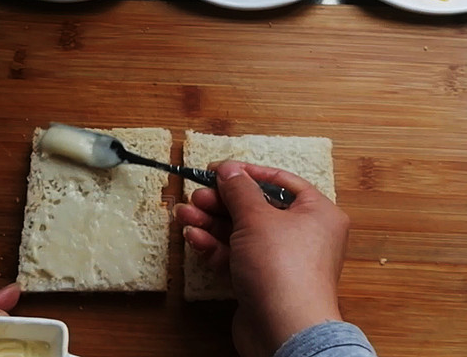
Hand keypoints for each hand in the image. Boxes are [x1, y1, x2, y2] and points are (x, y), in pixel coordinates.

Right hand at [174, 161, 349, 355]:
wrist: (283, 331)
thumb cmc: (283, 269)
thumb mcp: (257, 218)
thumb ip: (239, 190)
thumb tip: (229, 170)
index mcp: (317, 212)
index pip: (280, 181)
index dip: (247, 173)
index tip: (219, 169)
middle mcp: (303, 235)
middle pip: (255, 208)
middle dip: (221, 202)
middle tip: (197, 195)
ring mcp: (281, 260)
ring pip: (241, 232)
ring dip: (211, 223)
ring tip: (185, 214)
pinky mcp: (262, 281)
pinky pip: (237, 255)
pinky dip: (215, 246)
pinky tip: (194, 238)